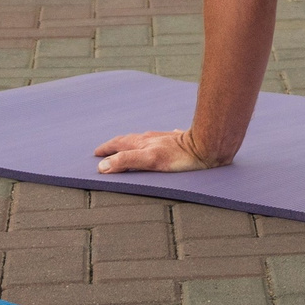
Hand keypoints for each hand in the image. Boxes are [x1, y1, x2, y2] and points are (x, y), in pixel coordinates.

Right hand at [93, 128, 220, 173]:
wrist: (208, 146)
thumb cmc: (181, 156)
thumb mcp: (149, 160)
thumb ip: (126, 161)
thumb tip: (102, 166)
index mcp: (143, 143)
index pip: (120, 144)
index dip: (107, 149)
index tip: (96, 153)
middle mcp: (153, 138)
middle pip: (131, 140)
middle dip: (117, 145)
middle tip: (106, 150)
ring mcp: (166, 139)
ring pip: (146, 140)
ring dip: (134, 144)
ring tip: (129, 146)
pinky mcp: (180, 142)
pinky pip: (164, 140)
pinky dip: (157, 142)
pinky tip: (164, 141)